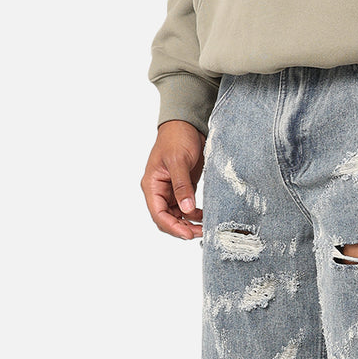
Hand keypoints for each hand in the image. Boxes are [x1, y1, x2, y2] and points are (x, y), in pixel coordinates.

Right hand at [141, 120, 206, 238]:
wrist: (187, 124)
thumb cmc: (177, 137)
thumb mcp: (178, 161)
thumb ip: (182, 186)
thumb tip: (186, 210)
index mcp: (152, 185)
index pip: (158, 214)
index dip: (172, 227)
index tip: (188, 234)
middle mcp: (159, 191)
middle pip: (167, 219)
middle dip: (182, 228)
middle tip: (201, 233)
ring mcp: (170, 191)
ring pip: (177, 217)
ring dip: (189, 224)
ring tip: (205, 227)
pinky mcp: (182, 189)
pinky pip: (186, 209)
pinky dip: (194, 215)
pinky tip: (205, 217)